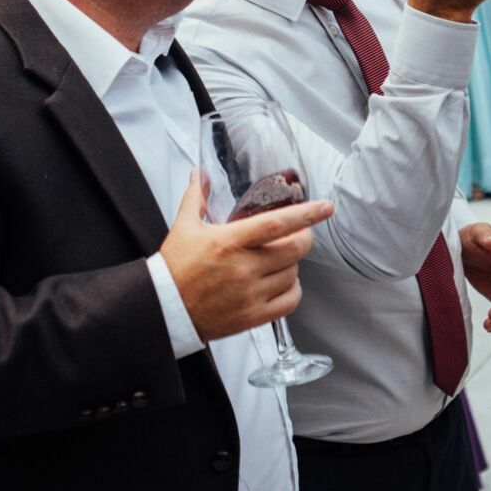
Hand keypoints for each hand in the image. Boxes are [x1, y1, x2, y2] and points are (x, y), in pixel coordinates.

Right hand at [160, 170, 330, 342]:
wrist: (165, 309)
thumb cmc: (175, 267)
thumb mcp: (184, 227)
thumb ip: (196, 197)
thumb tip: (200, 174)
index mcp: (228, 242)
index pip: (276, 225)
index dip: (305, 214)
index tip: (326, 207)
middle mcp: (243, 268)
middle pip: (294, 250)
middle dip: (303, 238)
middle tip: (298, 234)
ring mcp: (250, 295)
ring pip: (293, 274)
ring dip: (293, 264)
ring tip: (281, 259)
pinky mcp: (252, 317)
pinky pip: (289, 302)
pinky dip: (293, 290)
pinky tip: (283, 282)